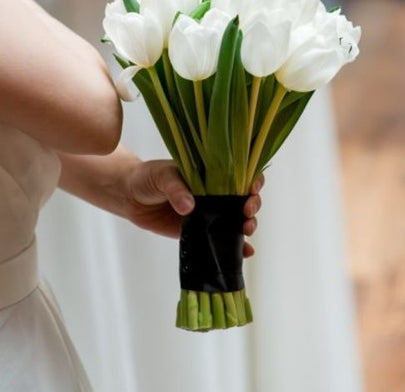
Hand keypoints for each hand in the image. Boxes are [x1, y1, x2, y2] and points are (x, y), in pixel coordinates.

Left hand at [122, 159, 263, 256]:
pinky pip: (221, 240)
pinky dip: (237, 248)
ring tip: (246, 231)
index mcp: (211, 174)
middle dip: (253, 205)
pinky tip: (246, 253)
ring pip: (238, 220)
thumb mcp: (162, 176)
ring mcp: (210, 213)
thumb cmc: (149, 177)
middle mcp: (215, 193)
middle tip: (246, 212)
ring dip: (248, 226)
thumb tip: (189, 207)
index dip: (252, 181)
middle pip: (245, 198)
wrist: (130, 197)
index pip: (241, 174)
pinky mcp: (200, 232)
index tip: (251, 190)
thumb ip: (176, 189)